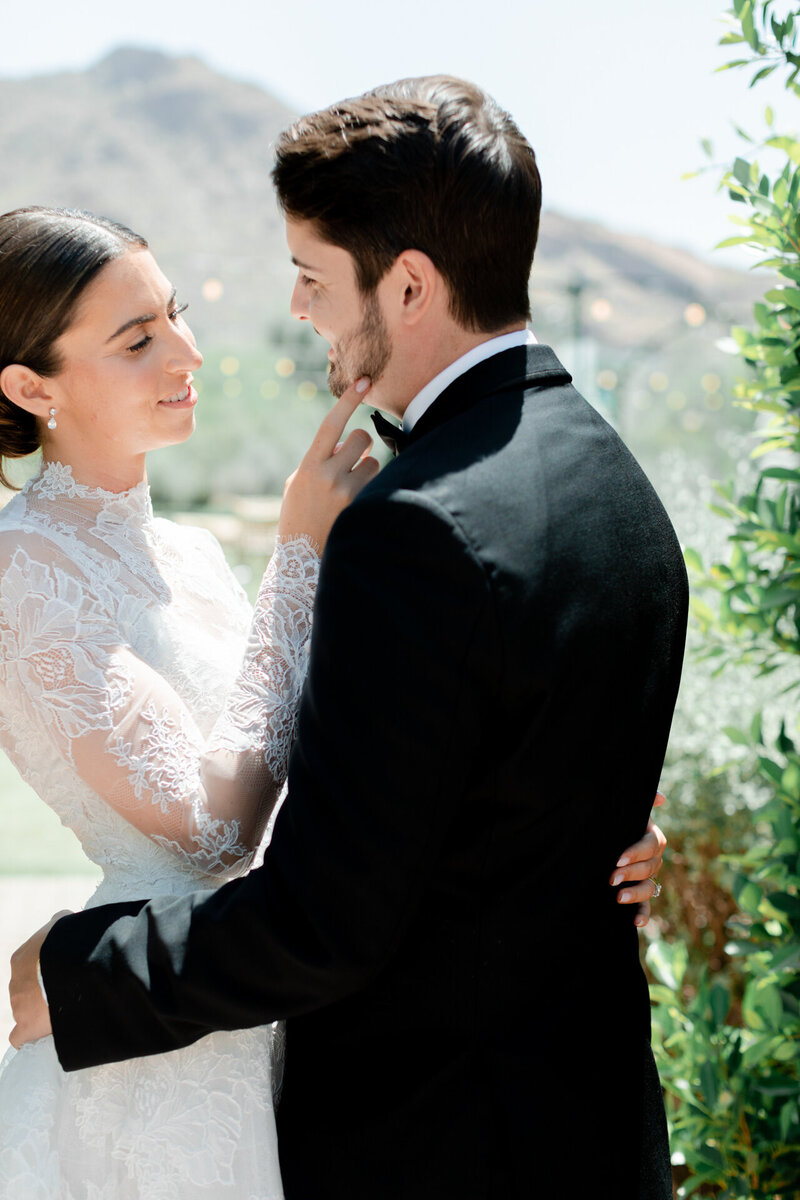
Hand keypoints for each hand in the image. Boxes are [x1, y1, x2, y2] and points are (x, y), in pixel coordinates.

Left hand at [8, 911, 70, 1047]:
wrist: (73, 967)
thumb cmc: (69, 942)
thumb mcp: (65, 922)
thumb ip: (60, 924)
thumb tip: (66, 921)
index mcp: (21, 959)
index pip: (30, 967)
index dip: (46, 972)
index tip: (63, 973)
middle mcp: (15, 983)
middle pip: (27, 991)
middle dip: (43, 992)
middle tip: (66, 991)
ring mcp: (18, 1006)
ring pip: (25, 1011)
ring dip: (40, 1012)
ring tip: (63, 1010)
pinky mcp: (26, 1027)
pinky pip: (20, 1037)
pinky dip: (28, 1036)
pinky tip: (42, 1034)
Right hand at [278, 377, 379, 547]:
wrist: (302, 557)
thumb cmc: (299, 515)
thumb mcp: (298, 484)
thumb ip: (320, 459)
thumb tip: (348, 443)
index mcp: (309, 465)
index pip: (332, 424)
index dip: (349, 400)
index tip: (364, 381)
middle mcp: (328, 475)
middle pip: (361, 440)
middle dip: (361, 445)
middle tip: (352, 459)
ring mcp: (347, 493)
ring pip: (374, 462)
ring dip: (366, 471)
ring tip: (349, 491)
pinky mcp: (362, 507)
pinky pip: (378, 484)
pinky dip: (371, 488)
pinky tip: (356, 504)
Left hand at [610, 792, 666, 928]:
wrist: (600, 840)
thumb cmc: (615, 820)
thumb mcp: (626, 810)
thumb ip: (643, 799)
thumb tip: (661, 797)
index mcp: (652, 838)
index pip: (651, 845)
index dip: (636, 853)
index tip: (618, 859)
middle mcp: (653, 859)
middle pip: (650, 868)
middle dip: (631, 874)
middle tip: (611, 878)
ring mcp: (647, 878)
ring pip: (649, 888)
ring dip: (637, 894)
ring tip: (619, 898)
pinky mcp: (638, 894)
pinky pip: (646, 907)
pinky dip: (643, 915)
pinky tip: (636, 923)